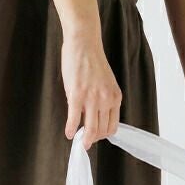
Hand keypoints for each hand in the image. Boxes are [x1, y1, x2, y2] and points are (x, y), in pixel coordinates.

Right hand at [62, 29, 121, 149]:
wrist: (84, 43)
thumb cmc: (92, 61)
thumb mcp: (106, 82)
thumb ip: (104, 99)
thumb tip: (95, 116)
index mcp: (115, 97)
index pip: (113, 126)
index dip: (104, 135)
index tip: (96, 136)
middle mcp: (106, 100)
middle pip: (102, 130)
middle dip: (94, 139)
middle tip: (86, 141)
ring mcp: (92, 98)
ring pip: (91, 129)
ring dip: (84, 139)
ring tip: (79, 142)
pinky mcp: (77, 95)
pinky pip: (74, 119)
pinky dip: (71, 130)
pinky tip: (69, 134)